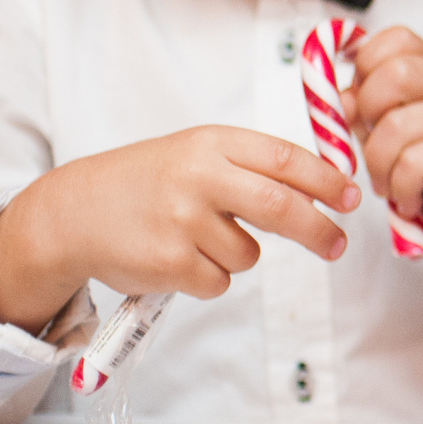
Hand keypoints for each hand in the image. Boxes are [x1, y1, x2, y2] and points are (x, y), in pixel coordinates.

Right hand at [0, 126, 360, 331]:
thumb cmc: (145, 182)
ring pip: (249, 253)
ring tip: (193, 238)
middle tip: (337, 245)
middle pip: (282, 207)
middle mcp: (198, 177)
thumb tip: (322, 190)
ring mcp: (182, 220)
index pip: (286, 158)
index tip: (352, 197)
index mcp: (210, 143)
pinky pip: (220, 280)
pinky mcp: (170, 262)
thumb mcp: (194, 155)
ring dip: (237, 255)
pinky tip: (174, 257)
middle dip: (319, 230)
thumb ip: (250, 166)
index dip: (327, 180)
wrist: (70, 213)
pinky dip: (207, 277)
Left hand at [346, 25, 422, 319]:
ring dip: (380, 166)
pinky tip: (410, 198)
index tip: (360, 100)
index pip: (397, 40)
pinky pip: (412, 163)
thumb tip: (339, 96)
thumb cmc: (419, 176)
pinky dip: (400, 188)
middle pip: (395, 75)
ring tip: (390, 184)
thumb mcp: (379, 134)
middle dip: (367, 115)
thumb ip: (358, 108)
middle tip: (374, 146)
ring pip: (396, 127)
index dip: (366, 64)